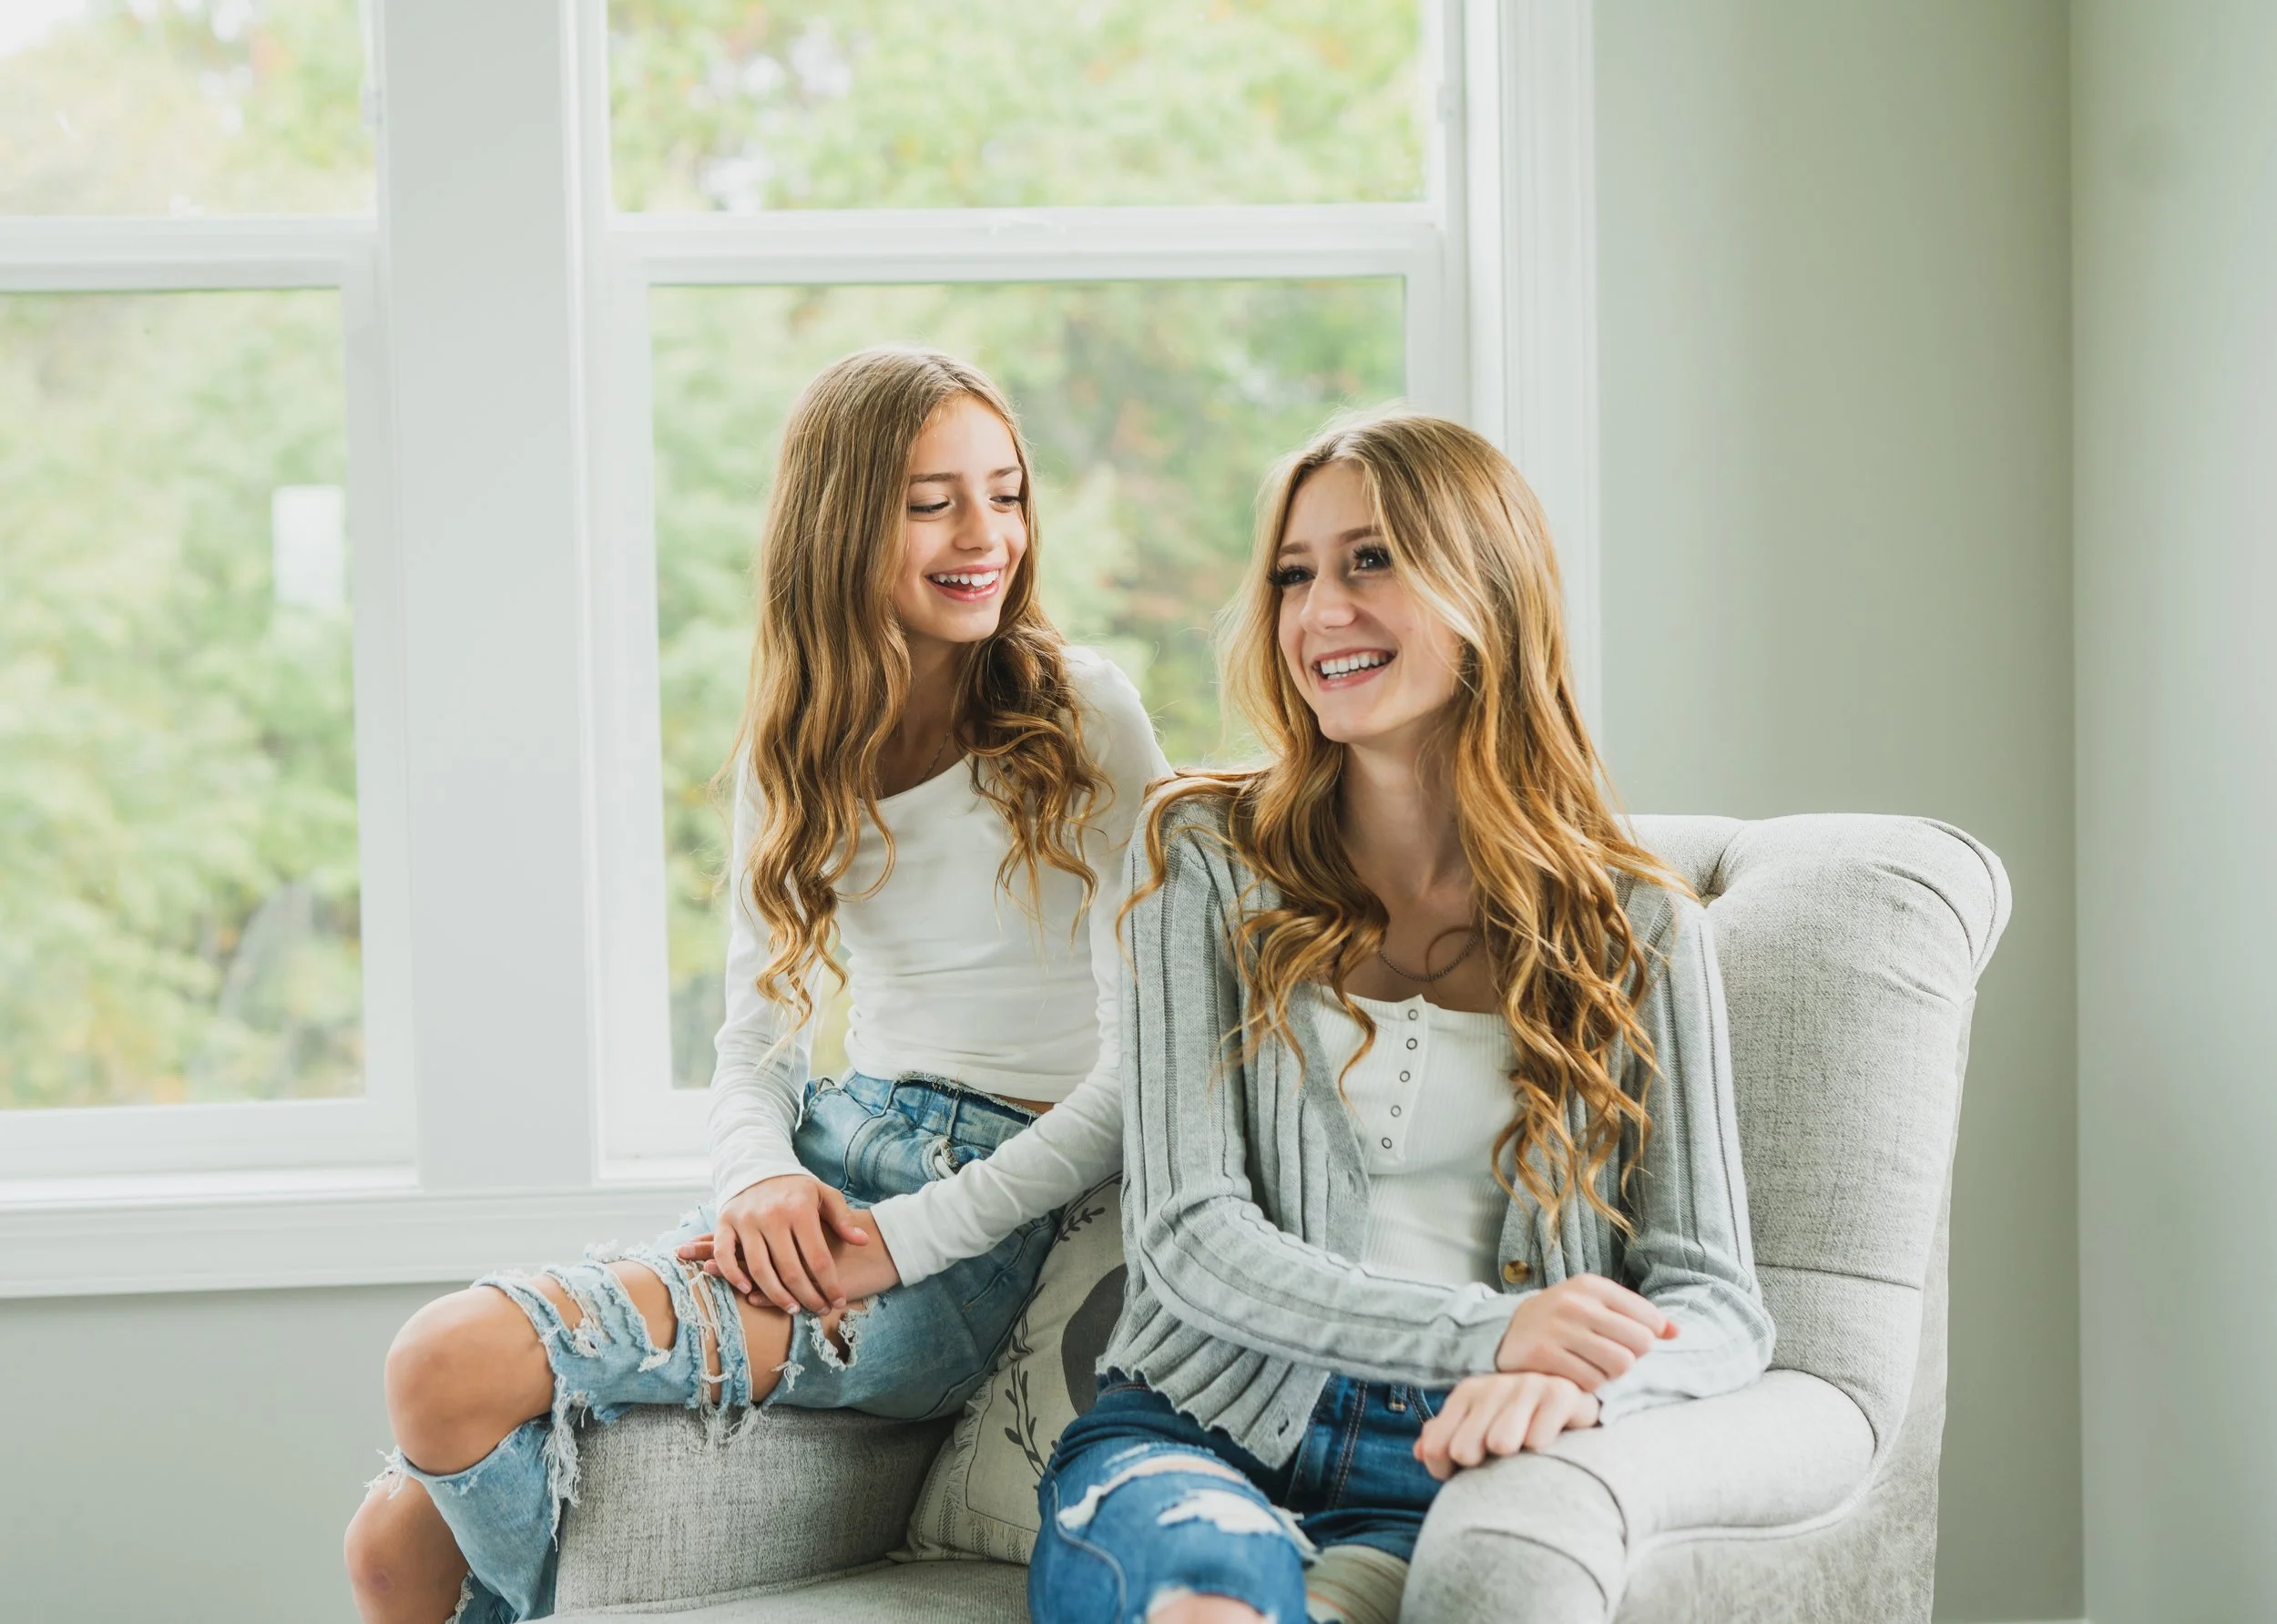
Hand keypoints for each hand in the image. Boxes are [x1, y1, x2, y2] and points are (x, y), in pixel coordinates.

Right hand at [679, 1174, 873, 1314]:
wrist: (757, 1167)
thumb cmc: (795, 1188)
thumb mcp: (823, 1195)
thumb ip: (842, 1218)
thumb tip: (862, 1241)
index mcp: (800, 1209)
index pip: (818, 1257)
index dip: (830, 1284)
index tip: (839, 1300)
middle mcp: (772, 1216)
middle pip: (790, 1269)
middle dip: (807, 1296)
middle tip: (819, 1309)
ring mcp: (746, 1221)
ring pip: (760, 1269)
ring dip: (776, 1295)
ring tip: (793, 1308)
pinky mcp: (725, 1223)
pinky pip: (725, 1255)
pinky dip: (734, 1275)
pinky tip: (749, 1291)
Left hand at [1414, 1372, 1599, 1479]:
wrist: (1579, 1406)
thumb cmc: (1522, 1427)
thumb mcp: (1481, 1432)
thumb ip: (1446, 1440)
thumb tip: (1419, 1452)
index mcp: (1468, 1393)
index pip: (1436, 1446)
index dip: (1445, 1472)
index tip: (1464, 1475)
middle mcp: (1494, 1385)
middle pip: (1464, 1450)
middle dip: (1480, 1468)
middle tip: (1502, 1463)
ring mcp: (1527, 1386)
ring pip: (1500, 1443)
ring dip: (1512, 1461)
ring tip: (1524, 1455)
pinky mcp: (1561, 1393)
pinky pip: (1538, 1439)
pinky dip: (1543, 1453)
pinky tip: (1552, 1447)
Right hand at [1494, 1274, 1674, 1388]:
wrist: (1508, 1331)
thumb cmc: (1564, 1319)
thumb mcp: (1597, 1305)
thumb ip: (1638, 1316)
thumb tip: (1677, 1332)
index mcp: (1592, 1286)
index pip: (1649, 1318)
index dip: (1647, 1336)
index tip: (1628, 1339)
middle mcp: (1575, 1303)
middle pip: (1640, 1343)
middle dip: (1632, 1356)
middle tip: (1612, 1356)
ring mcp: (1557, 1329)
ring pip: (1619, 1366)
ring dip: (1612, 1374)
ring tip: (1595, 1366)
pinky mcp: (1543, 1356)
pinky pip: (1591, 1382)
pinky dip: (1589, 1384)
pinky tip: (1576, 1374)